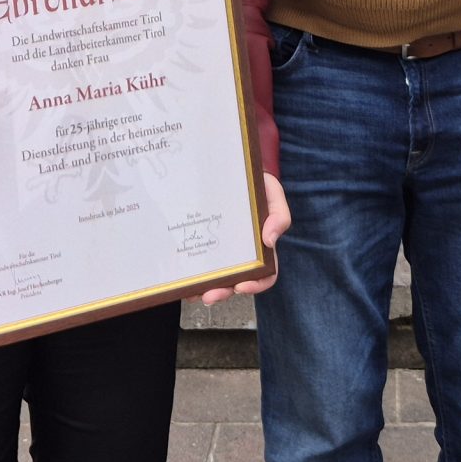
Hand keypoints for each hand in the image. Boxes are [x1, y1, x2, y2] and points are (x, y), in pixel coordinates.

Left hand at [200, 174, 291, 303]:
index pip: (265, 274)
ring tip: (192, 292)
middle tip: (209, 295)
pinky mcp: (200, 241)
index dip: (256, 285)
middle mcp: (240, 253)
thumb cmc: (255, 182)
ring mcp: (219, 249)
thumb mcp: (273, 193)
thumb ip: (279, 215)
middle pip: (235, 282)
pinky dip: (189, 275)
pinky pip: (196, 263)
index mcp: (260, 246)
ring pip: (214, 278)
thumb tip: (270, 241)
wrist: (230, 166)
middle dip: (222, 293)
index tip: (241, 285)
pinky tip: (181, 279)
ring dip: (204, 289)